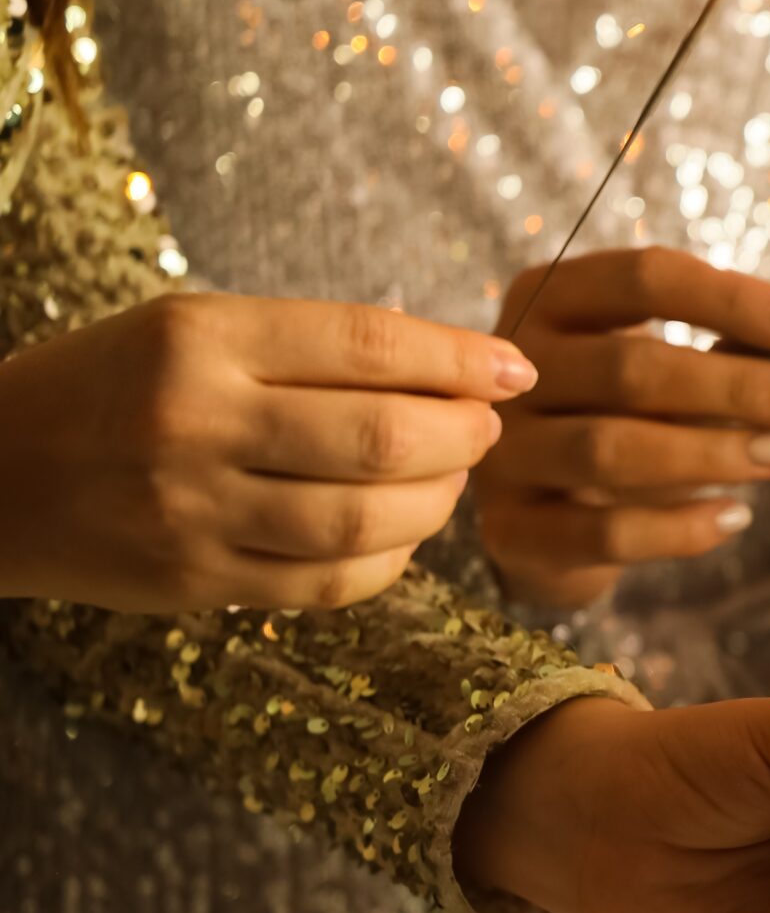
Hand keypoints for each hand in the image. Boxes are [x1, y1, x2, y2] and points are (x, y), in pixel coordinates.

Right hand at [0, 293, 531, 611]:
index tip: (514, 368)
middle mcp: (196, 423)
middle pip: (384, 438)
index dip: (463, 359)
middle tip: (486, 429)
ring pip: (367, 520)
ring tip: (451, 478)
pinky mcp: (193, 582)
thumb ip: (311, 345)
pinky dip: (391, 559)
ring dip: (439, 502)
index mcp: (200, 339)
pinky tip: (401, 532)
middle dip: (465, 436)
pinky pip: (330, 582)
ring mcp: (193, 511)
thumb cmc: (111, 387)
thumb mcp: (192, 330)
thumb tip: (455, 366)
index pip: (370, 344)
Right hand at [478, 247, 769, 606]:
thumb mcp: (675, 368)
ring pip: (609, 449)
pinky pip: (602, 533)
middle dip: (737, 384)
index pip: (642, 279)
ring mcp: (504, 453)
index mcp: (551, 298)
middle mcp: (514, 370)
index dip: (731, 300)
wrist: (548, 512)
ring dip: (711, 453)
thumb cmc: (624, 415)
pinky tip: (734, 518)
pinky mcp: (515, 531)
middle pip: (629, 366)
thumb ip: (736, 347)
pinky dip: (678, 529)